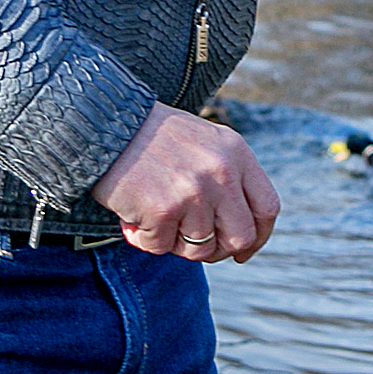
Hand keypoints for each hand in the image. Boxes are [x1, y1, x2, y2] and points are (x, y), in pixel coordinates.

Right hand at [91, 103, 281, 263]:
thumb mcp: (205, 143)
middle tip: (194, 246)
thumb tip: (241, 233)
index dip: (258, 236)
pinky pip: (160, 247)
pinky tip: (132, 216)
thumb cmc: (152, 137)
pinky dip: (143, 239)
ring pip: (200, 250)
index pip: (266, 207)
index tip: (244, 251)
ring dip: (175, 244)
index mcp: (236, 153)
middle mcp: (221, 173)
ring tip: (155, 219)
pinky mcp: (162, 210)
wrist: (106, 122)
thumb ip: (227, 177)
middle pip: (240, 237)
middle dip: (218, 251)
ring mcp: (194, 192)